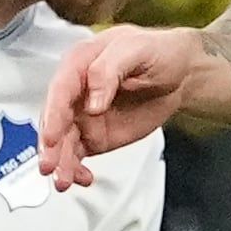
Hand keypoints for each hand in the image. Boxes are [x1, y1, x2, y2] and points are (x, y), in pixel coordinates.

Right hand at [38, 25, 202, 189]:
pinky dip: (75, 168)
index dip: (53, 115)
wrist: (180, 74)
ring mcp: (84, 116)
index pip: (60, 90)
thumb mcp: (138, 49)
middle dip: (51, 146)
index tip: (52, 137)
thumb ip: (109, 69)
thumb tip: (93, 101)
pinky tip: (82, 177)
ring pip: (63, 142)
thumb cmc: (159, 52)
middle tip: (50, 166)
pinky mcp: (94, 136)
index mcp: (80, 64)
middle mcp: (76, 92)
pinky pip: (77, 155)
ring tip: (64, 181)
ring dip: (60, 163)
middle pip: (56, 120)